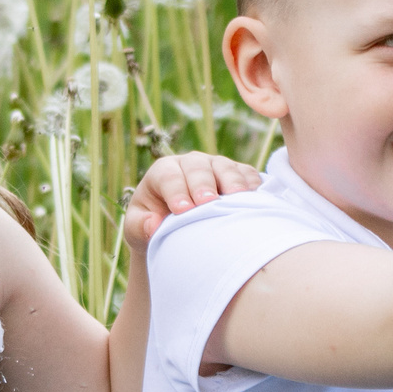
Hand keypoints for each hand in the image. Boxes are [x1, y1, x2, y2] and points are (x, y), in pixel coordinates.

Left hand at [123, 152, 263, 249]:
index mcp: (164, 171)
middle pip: (198, 166)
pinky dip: (252, 184)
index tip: (181, 210)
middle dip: (203, 184)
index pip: (169, 176)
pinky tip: (256, 197)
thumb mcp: (136, 228)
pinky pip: (247, 174)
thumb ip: (139, 226)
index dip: (176, 191)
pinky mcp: (237, 174)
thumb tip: (153, 225)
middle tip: (207, 203)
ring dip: (232, 182)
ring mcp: (216, 166)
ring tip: (237, 199)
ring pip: (225, 167)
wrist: (175, 225)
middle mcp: (191, 163)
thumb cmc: (153, 224)